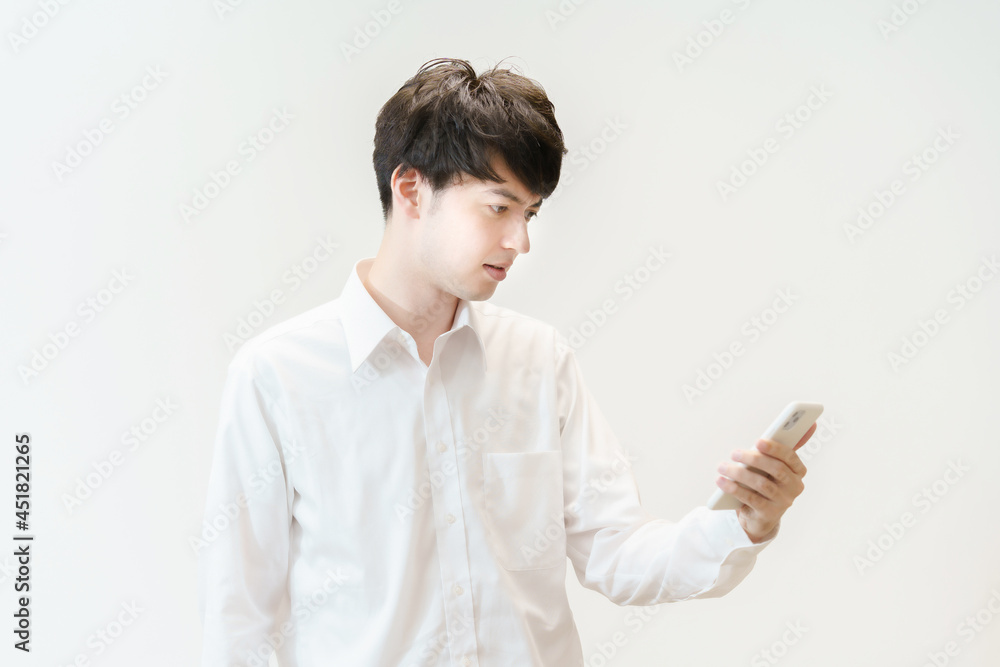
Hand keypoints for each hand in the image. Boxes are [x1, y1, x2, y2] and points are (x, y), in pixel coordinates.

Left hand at [715, 422, 814, 542]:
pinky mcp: (769, 514)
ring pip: (762, 484)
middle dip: (753, 459)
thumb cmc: (766, 483)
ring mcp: (783, 502)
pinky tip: (722, 482)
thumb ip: (782, 448)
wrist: (759, 517)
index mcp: (798, 472)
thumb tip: (811, 424)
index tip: (758, 441)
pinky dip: (735, 489)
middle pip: (776, 469)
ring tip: (722, 467)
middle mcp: (794, 487)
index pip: (790, 457)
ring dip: (740, 473)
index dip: (774, 449)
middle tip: (734, 453)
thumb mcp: (773, 466)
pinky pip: (751, 499)